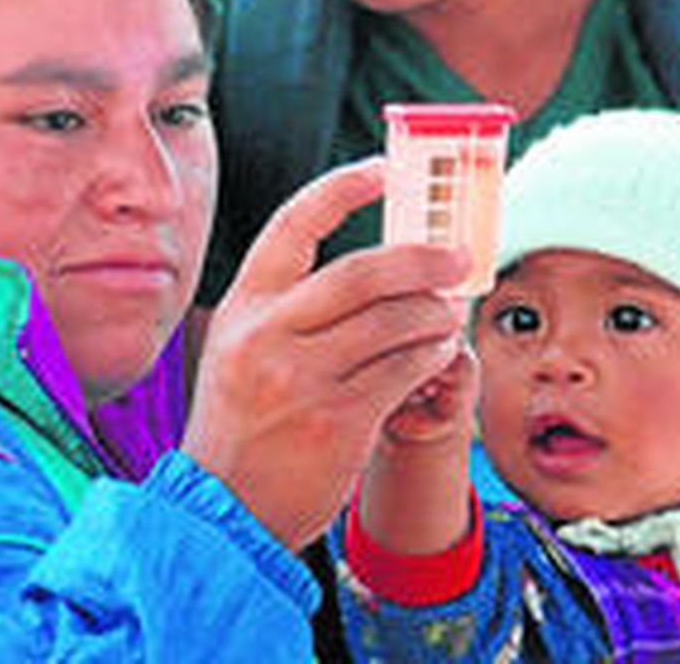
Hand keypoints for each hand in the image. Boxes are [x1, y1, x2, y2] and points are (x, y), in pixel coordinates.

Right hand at [181, 158, 469, 550]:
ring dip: (435, 314)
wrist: (222, 510)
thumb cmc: (243, 426)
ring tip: (447, 316)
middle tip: (456, 259)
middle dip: (421, 259)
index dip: (343, 188)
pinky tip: (438, 353)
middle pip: (362, 272)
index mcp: (242, 307)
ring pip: (394, 321)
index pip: (294, 225)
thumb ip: (293, 309)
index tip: (384, 170)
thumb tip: (382, 270)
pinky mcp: (337, 419)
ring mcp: (300, 377)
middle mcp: (266, 334)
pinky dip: (432, 355)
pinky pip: (405, 370)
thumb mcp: (242, 351)